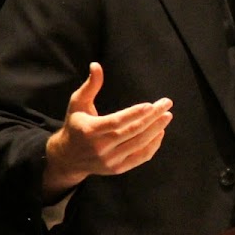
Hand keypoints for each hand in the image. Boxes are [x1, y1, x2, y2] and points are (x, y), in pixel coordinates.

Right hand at [42, 62, 172, 199]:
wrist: (68, 158)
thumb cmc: (75, 125)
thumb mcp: (77, 104)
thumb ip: (90, 85)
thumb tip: (96, 65)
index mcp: (89, 130)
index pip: (116, 122)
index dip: (135, 114)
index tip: (151, 105)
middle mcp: (100, 148)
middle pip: (132, 132)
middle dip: (152, 118)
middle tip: (166, 104)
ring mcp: (109, 160)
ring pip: (139, 145)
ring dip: (156, 130)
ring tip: (166, 116)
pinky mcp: (117, 169)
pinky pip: (140, 158)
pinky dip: (152, 145)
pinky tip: (159, 132)